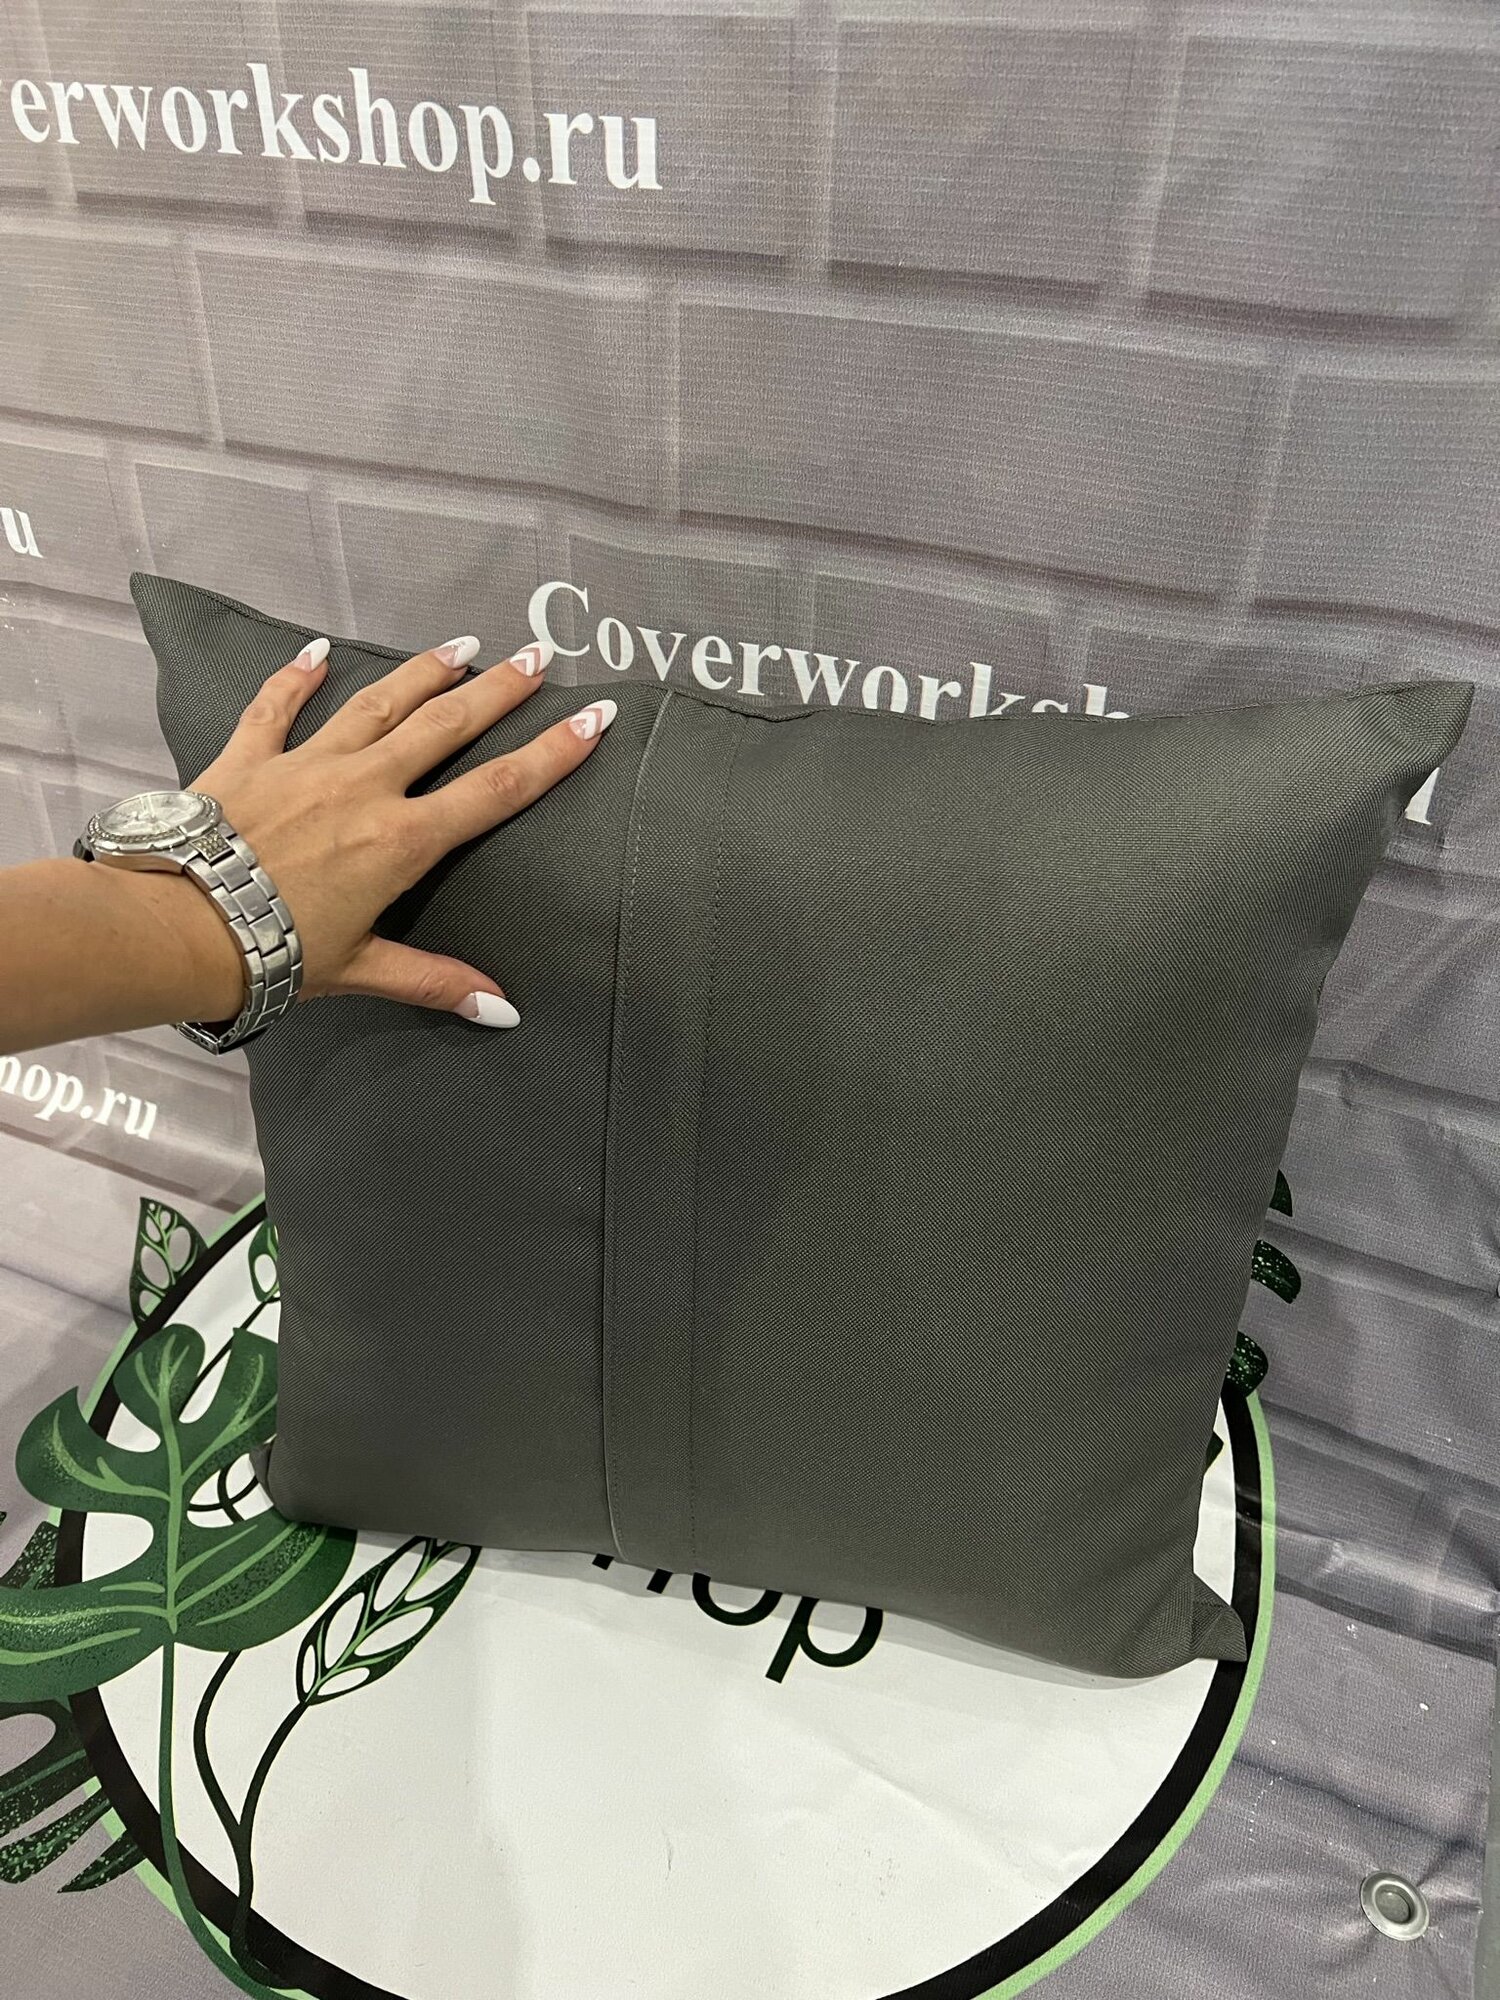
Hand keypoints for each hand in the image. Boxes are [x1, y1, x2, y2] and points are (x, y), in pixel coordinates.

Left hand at [181, 633, 616, 1028]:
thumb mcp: (363, 971)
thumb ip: (436, 981)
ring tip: (461, 646)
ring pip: (378, 703)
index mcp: (403, 840)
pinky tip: (318, 650)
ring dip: (423, 672)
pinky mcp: (250, 757)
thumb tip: (504, 1012)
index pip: (497, 788)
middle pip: (447, 725)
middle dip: (499, 689)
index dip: (553, 753)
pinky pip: (277, 705)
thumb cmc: (274, 953)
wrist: (180, 927)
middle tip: (536, 657)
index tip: (592, 717)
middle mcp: (365, 787)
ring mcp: (307, 763)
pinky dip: (297, 675)